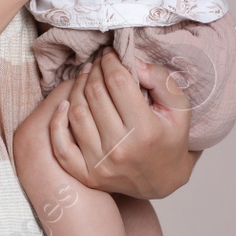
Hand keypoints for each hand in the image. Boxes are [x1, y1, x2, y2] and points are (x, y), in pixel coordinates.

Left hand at [47, 49, 196, 198]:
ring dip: (77, 87)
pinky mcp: (86, 175)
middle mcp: (120, 149)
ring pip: (76, 113)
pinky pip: (60, 146)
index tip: (110, 54)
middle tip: (98, 62)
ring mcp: (100, 164)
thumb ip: (160, 80)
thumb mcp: (179, 108)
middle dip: (94, 70)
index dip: (110, 61)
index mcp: (145, 131)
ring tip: (86, 76)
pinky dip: (57, 122)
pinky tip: (63, 105)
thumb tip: (132, 62)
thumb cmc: (170, 138)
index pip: (118, 82)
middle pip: (95, 94)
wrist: (163, 181)